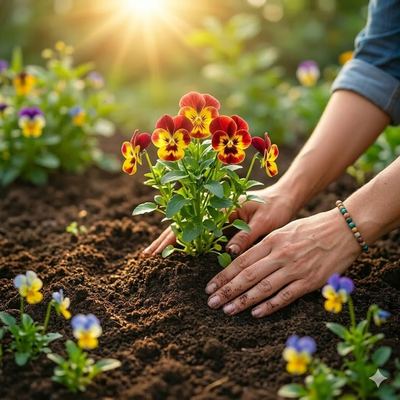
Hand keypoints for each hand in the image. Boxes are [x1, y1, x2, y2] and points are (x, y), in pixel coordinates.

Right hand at [142, 184, 295, 255]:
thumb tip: (228, 253)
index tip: (157, 252)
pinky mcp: (221, 221)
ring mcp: (215, 215)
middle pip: (182, 224)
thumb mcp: (265, 221)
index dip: (172, 237)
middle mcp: (214, 209)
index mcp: (221, 206)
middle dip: (163, 240)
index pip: (190, 222)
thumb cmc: (277, 206)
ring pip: (188, 228)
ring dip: (171, 242)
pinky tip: (178, 252)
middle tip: (146, 258)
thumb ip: (247, 235)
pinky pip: (199, 232)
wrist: (285, 196)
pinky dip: (186, 242)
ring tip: (155, 256)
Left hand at [205, 209, 360, 317]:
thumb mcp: (284, 230)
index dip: (224, 275)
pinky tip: (255, 313)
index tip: (210, 286)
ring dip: (242, 301)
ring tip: (226, 310)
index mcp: (272, 240)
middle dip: (227, 290)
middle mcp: (280, 255)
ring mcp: (295, 269)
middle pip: (247, 275)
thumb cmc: (312, 228)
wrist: (344, 229)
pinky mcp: (309, 281)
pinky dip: (269, 306)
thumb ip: (266, 244)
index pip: (241, 261)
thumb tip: (245, 259)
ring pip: (263, 288)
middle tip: (211, 302)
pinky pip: (286, 296)